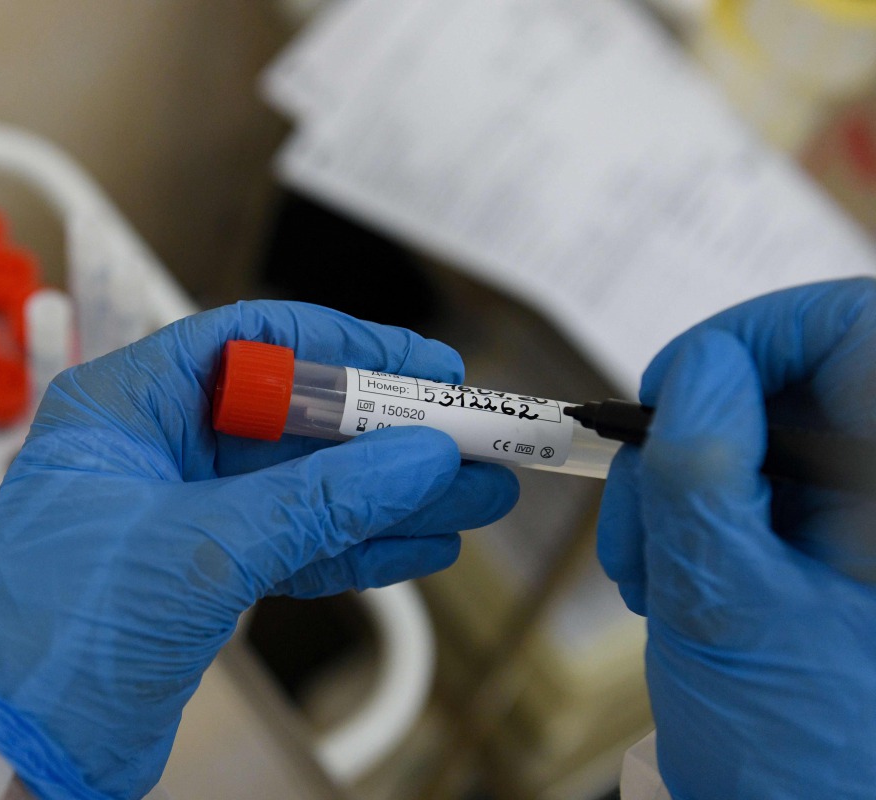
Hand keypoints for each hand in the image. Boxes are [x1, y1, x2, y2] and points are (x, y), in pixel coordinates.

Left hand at [0, 301, 518, 798]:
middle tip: (466, 436)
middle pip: (291, 418)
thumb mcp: (197, 549)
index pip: (251, 342)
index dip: (344, 346)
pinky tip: (419, 542)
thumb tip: (412, 457)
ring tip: (471, 493)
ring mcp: (181, 515)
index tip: (420, 364)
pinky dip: (357, 544)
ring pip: (304, 487)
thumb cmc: (50, 640)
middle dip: (383, 433)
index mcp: (125, 408)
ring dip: (386, 494)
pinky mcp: (202, 576)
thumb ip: (314, 501)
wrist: (15, 753)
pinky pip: (296, 543)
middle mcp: (152, 451)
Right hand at [598, 279, 875, 797]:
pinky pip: (755, 485)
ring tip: (653, 570)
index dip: (758, 333)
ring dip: (683, 484)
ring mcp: (865, 525)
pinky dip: (695, 514)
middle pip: (797, 382)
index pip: (856, 330)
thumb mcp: (727, 609)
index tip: (677, 382)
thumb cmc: (804, 760)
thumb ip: (702, 472)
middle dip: (694, 433)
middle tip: (642, 505)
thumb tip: (694, 366)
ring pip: (761, 434)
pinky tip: (673, 577)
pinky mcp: (836, 546)